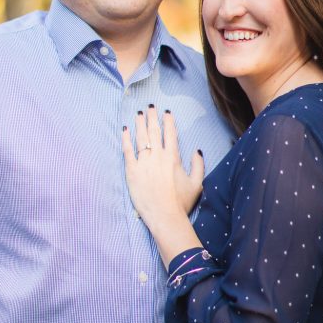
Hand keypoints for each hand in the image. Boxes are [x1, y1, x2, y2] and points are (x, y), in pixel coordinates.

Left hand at [122, 106, 204, 266]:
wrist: (164, 216)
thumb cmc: (181, 202)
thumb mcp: (196, 184)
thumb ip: (198, 165)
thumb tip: (197, 151)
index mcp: (173, 158)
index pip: (170, 133)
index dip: (168, 121)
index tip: (166, 112)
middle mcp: (158, 156)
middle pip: (154, 131)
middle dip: (152, 116)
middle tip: (150, 106)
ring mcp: (143, 163)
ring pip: (140, 137)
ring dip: (139, 123)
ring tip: (138, 114)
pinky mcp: (132, 171)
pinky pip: (127, 151)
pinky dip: (125, 139)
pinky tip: (125, 130)